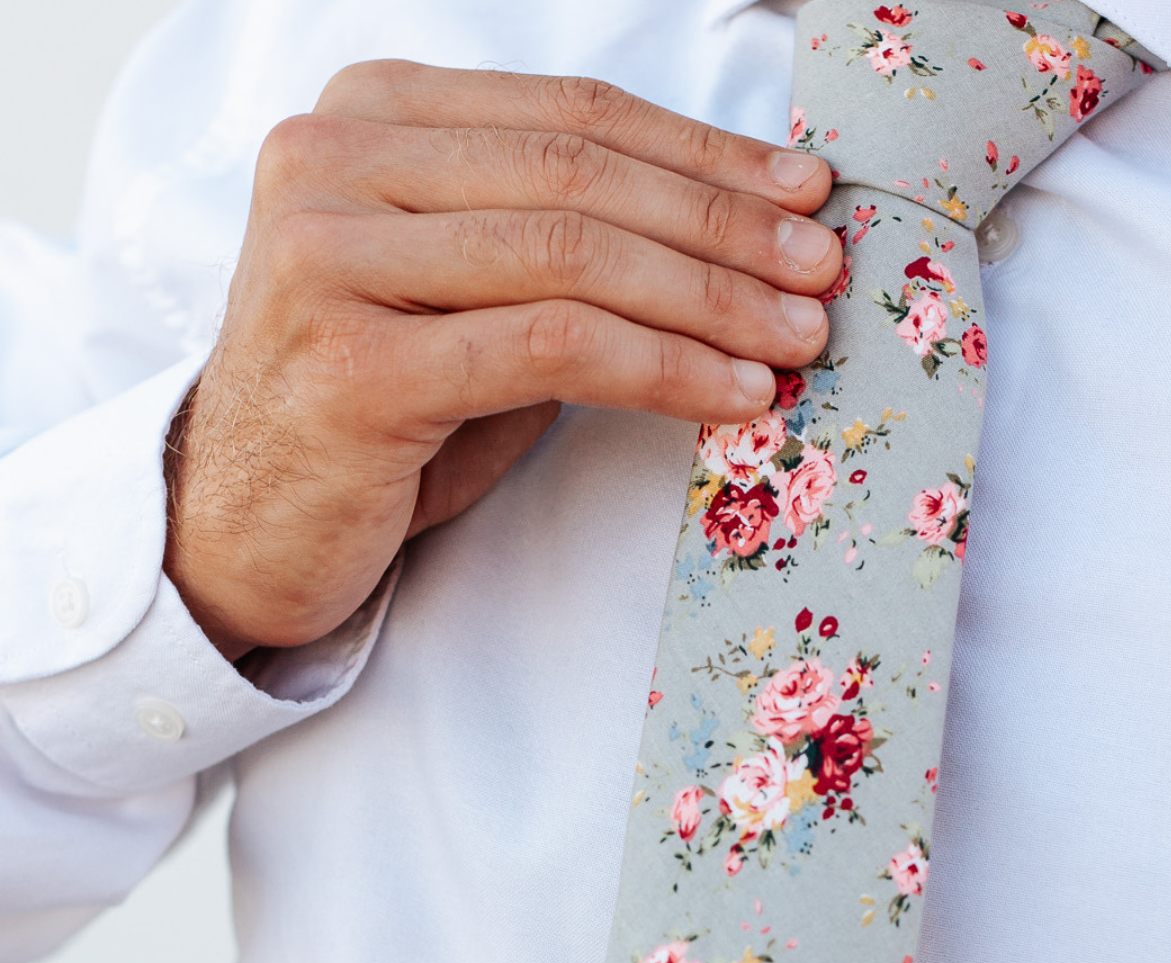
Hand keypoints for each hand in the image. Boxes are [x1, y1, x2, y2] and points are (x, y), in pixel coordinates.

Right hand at [164, 65, 838, 657]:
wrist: (237, 529)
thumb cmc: (373, 418)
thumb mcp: (460, 298)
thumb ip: (553, 243)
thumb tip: (737, 239)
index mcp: (366, 116)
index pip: (570, 115)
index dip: (701, 154)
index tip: (802, 196)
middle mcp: (334, 162)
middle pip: (581, 174)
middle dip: (723, 226)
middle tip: (822, 271)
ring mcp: (331, 256)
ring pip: (574, 252)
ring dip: (711, 300)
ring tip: (797, 339)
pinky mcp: (355, 363)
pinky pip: (551, 346)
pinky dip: (662, 368)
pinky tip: (733, 394)